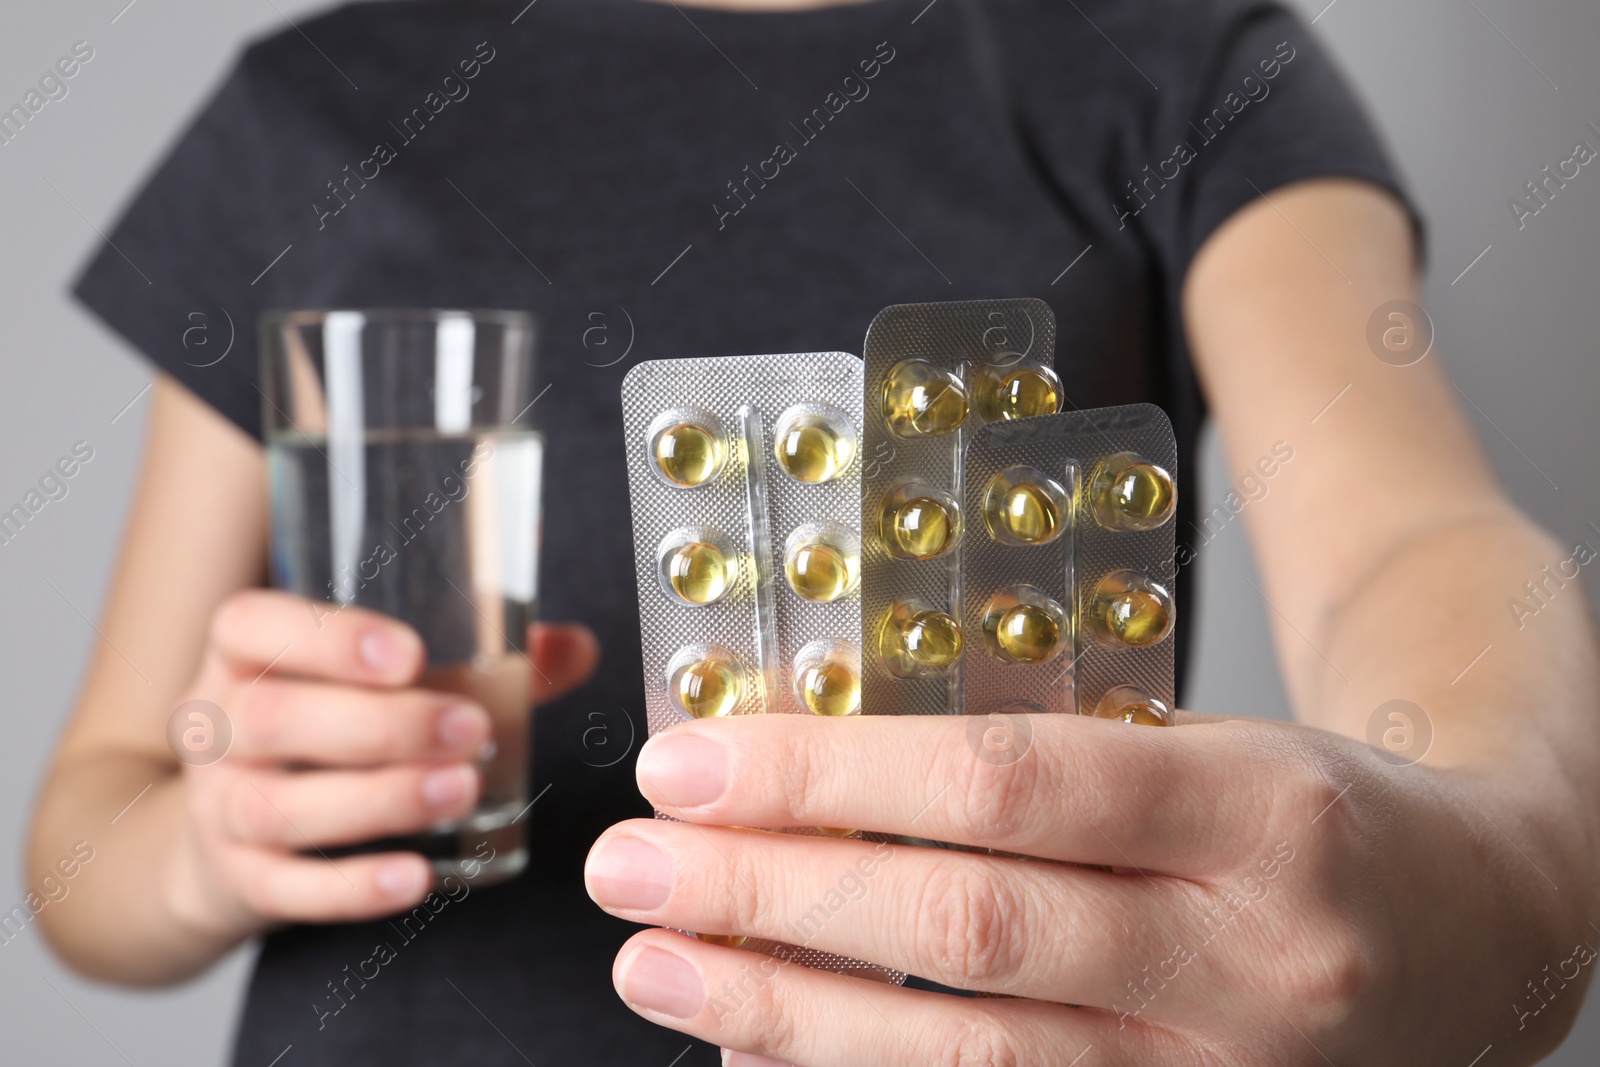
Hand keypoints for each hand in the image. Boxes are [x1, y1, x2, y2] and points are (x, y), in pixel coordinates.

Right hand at [168, 589, 596, 939]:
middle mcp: (216, 723)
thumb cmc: (332, 724)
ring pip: (276, 805)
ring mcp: (217, 804)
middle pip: (271, 718)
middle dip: (379, 726)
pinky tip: (418, 876)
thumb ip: (477, 657)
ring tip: (461, 792)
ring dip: (377, 800)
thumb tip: (577, 646)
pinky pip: (284, 887)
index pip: (251, 624)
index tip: (410, 653)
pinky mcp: (237, 876)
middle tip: (470, 729)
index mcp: (245, 652)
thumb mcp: (378, 679)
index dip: (325, 636)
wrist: (231, 828)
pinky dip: (351, 886)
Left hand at [585, 711, 1593, 1065]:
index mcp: (1258, 809)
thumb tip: (816, 769)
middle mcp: (1247, 960)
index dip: (832, 774)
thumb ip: (1036, 757)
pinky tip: (760, 1042)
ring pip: (966, 1058)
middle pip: (966, 930)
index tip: (695, 760)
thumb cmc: (1315, 812)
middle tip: (629, 861)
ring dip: (783, 1009)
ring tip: (655, 961)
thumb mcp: (1207, 739)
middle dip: (773, 894)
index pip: (1009, 783)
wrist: (1483, 930)